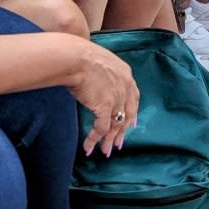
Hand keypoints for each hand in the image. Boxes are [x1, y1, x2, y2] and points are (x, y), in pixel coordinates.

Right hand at [70, 40, 139, 157]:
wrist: (75, 58)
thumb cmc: (81, 56)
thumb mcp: (101, 62)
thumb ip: (105, 74)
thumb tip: (96, 81)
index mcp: (126, 74)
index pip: (133, 98)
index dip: (131, 113)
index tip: (130, 124)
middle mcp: (125, 87)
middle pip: (127, 114)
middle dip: (121, 131)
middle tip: (118, 144)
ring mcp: (117, 98)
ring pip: (115, 125)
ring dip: (108, 140)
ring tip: (105, 151)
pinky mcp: (105, 107)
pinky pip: (101, 128)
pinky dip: (95, 139)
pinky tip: (89, 147)